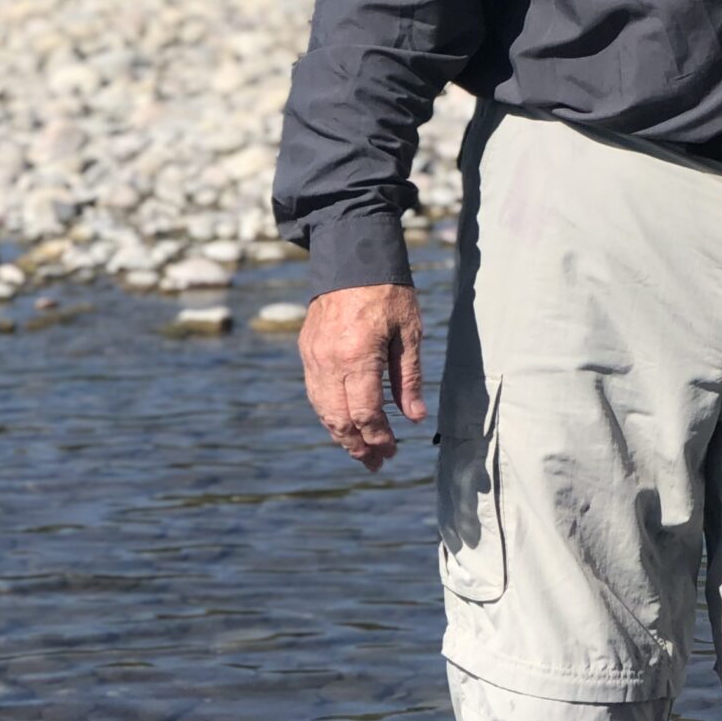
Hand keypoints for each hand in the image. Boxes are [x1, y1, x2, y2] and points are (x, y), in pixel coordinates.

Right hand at [298, 282, 426, 469]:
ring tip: (360, 450)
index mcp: (358, 358)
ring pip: (322, 410)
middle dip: (357, 446)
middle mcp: (329, 363)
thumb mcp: (409, 332)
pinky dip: (328, 414)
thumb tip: (415, 418)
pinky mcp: (306, 351)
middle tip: (376, 463)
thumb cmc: (388, 293)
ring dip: (340, 435)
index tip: (392, 452)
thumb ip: (409, 378)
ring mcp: (313, 358)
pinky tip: (343, 423)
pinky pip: (314, 393)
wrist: (352, 257)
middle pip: (339, 420)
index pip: (365, 414)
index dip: (379, 438)